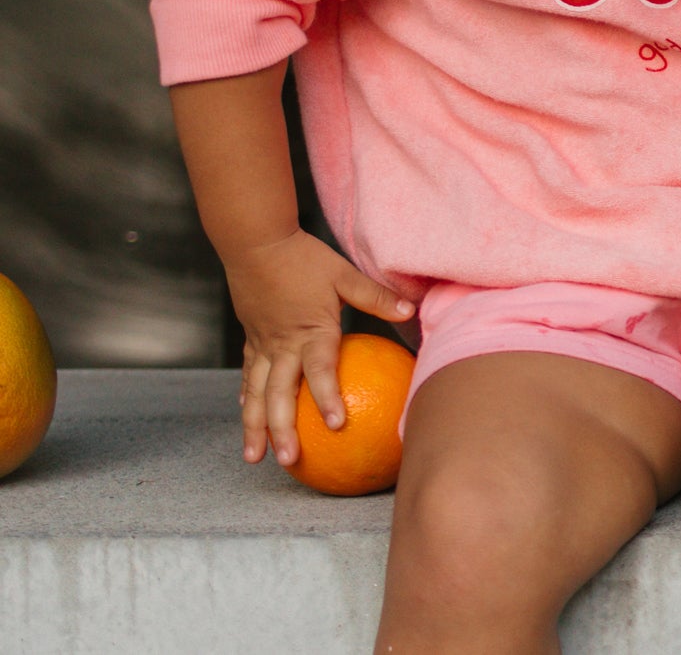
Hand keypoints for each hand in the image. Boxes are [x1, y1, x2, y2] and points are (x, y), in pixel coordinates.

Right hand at [219, 228, 413, 468]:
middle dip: (282, 430)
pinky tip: (248, 417)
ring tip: (254, 457)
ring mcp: (262, 344)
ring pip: (255, 393)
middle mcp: (282, 344)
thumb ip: (376, 297)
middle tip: (289, 461)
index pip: (319, 371)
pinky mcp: (251, 339)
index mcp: (310, 330)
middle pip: (279, 394)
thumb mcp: (344, 275)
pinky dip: (247, 399)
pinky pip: (247, 376)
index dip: (327, 398)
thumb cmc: (304, 258)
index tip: (337, 424)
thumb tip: (410, 312)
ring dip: (254, 426)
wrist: (255, 242)